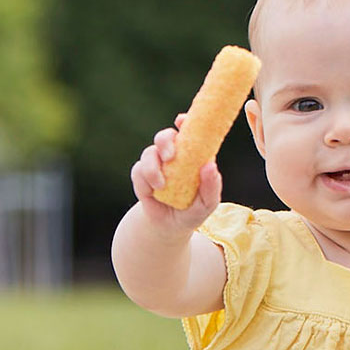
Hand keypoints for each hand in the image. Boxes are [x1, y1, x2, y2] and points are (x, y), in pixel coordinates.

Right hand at [130, 115, 221, 234]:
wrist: (170, 228)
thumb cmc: (192, 211)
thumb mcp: (207, 204)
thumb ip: (211, 186)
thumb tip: (210, 165)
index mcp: (192, 156)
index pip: (188, 132)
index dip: (185, 122)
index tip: (182, 121)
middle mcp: (173, 156)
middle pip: (165, 136)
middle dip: (165, 141)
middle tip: (170, 156)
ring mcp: (156, 164)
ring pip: (149, 153)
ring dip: (153, 167)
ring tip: (161, 185)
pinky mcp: (141, 176)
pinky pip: (138, 171)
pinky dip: (145, 181)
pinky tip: (152, 192)